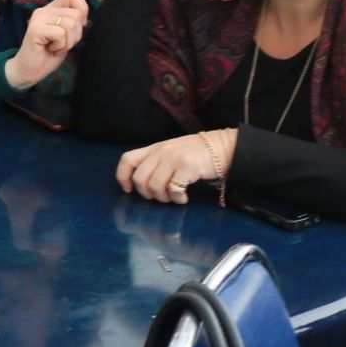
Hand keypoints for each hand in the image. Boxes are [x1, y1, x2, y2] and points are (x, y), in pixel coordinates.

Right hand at [3, 0, 88, 89]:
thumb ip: (73, 22)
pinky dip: (60, 45)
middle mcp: (44, 11)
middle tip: (62, 43)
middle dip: (76, 34)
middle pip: (76, 14)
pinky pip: (60, 33)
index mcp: (51, 9)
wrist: (29, 71)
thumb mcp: (66, 36)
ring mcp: (38, 19)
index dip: (81, 9)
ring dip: (67, 42)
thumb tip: (84, 17)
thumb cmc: (48, 54)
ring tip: (56, 46)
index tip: (76, 26)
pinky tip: (51, 49)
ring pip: (70, 24)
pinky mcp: (35, 29)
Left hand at [116, 129, 235, 204]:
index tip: (128, 189)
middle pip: (140, 178)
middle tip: (161, 196)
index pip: (127, 159)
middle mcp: (161, 152)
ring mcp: (174, 158)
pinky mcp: (187, 167)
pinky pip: (174, 189)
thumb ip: (156, 162)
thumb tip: (141, 184)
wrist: (223, 147)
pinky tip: (184, 197)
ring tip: (174, 197)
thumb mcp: (171, 153)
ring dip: (164, 198)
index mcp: (154, 148)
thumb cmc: (196, 153)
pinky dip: (177, 199)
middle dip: (147, 194)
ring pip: (155, 186)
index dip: (123, 176)